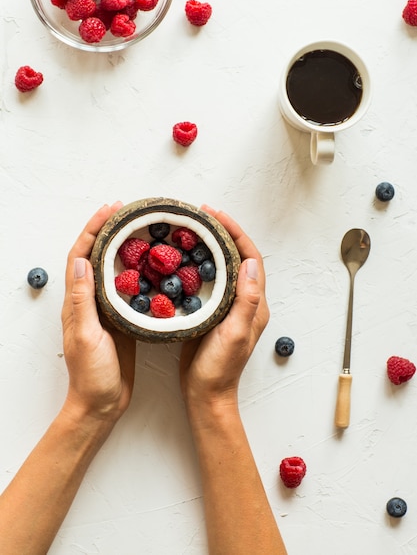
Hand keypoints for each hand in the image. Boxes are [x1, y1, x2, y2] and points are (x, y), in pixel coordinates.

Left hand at [61, 203, 135, 426]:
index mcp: (77, 302)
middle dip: (108, 230)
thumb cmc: (91, 375)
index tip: (111, 210)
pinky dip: (138, 271)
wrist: (102, 403)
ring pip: (112, 269)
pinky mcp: (122, 320)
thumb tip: (83, 260)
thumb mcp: (86, 335)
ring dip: (123, 247)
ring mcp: (106, 310)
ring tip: (141, 230)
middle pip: (96, 256)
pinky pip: (129, 288)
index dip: (93, 230)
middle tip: (128, 212)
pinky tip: (152, 266)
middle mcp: (89, 301)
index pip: (81, 256)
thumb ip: (83, 300)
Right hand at [180, 206, 268, 409]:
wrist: (206, 394)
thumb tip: (249, 262)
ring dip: (211, 245)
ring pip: (223, 266)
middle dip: (223, 233)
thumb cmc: (220, 369)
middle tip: (201, 215)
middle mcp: (244, 301)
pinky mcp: (211, 312)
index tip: (216, 215)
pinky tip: (183, 259)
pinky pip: (208, 280)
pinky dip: (199, 264)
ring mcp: (227, 306)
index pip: (250, 258)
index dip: (236, 233)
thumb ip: (245, 300)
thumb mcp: (234, 333)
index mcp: (254, 303)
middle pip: (237, 257)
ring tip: (192, 229)